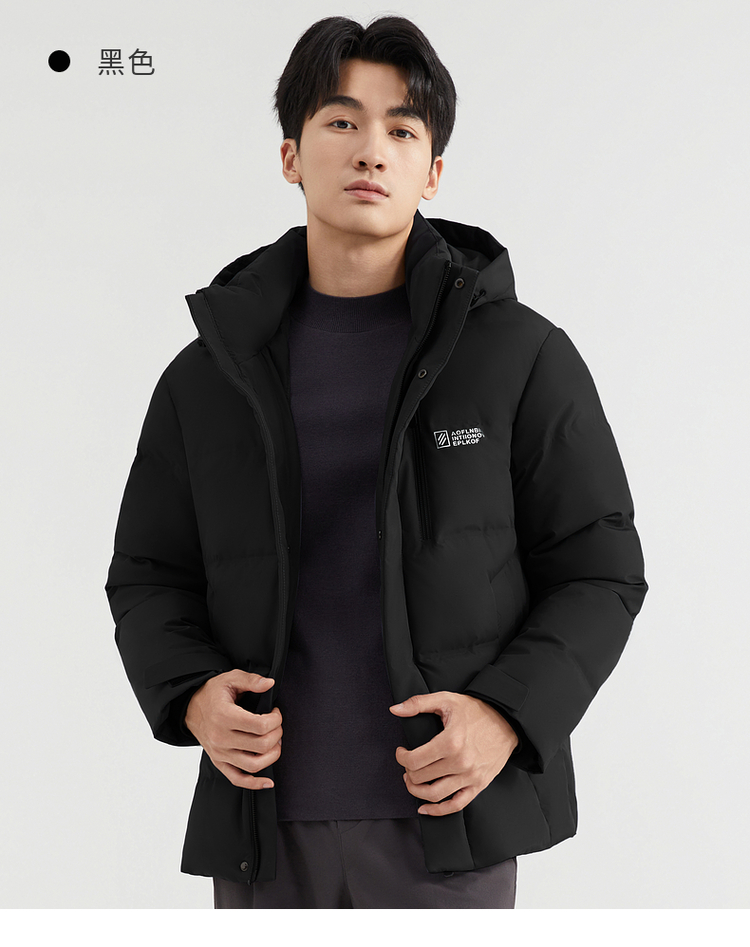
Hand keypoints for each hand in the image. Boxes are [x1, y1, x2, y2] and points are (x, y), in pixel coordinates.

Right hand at [184, 670, 282, 789]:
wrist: (190, 708)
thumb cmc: (212, 693)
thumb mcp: (230, 678)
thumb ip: (251, 680)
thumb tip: (270, 684)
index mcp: (224, 716)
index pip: (260, 726)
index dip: (276, 719)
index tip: (275, 712)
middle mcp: (221, 738)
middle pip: (261, 745)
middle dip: (277, 734)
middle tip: (277, 725)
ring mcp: (219, 753)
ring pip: (253, 765)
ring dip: (272, 756)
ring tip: (275, 743)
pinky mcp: (219, 762)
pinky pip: (237, 779)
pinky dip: (254, 783)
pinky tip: (267, 782)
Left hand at [390, 691, 518, 816]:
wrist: (507, 721)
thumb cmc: (476, 710)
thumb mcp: (446, 700)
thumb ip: (418, 703)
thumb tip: (395, 709)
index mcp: (451, 742)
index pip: (414, 760)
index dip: (401, 757)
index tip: (401, 752)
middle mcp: (460, 762)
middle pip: (421, 778)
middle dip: (408, 772)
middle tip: (407, 764)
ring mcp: (470, 776)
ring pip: (434, 795)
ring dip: (417, 791)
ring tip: (412, 782)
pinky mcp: (479, 785)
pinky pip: (456, 805)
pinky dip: (438, 811)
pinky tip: (425, 808)